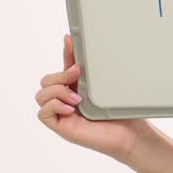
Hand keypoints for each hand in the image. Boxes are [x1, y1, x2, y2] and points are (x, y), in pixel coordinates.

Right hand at [35, 33, 152, 164]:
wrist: (130, 134)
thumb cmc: (121, 113)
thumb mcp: (103, 87)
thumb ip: (92, 71)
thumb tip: (84, 49)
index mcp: (77, 88)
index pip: (63, 67)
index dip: (65, 52)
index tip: (69, 38)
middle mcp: (66, 99)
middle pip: (46, 80)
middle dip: (60, 75)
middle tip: (77, 74)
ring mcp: (62, 113)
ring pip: (41, 95)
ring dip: (57, 91)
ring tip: (77, 99)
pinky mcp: (61, 126)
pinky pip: (43, 113)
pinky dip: (54, 106)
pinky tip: (71, 108)